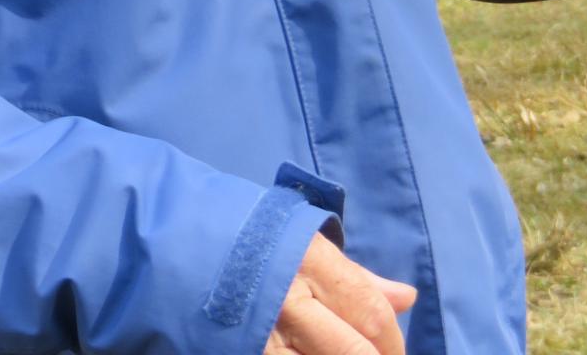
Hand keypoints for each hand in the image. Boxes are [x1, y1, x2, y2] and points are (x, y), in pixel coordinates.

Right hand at [265, 232, 416, 353]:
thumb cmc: (255, 243)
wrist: (180, 249)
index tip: (396, 353)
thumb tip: (407, 299)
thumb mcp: (307, 245)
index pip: (370, 313)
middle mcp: (289, 303)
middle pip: (353, 353)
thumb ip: (357, 278)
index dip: (394, 342)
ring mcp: (263, 339)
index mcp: (309, 263)